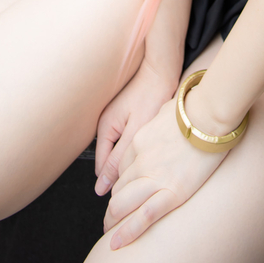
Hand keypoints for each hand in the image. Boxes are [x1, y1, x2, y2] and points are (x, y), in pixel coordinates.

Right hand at [94, 60, 177, 196]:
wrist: (163, 70)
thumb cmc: (152, 96)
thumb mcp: (135, 130)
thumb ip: (118, 158)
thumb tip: (101, 186)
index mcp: (104, 128)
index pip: (102, 166)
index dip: (115, 181)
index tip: (131, 192)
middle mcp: (106, 123)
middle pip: (110, 158)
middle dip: (124, 170)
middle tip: (143, 181)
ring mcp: (116, 118)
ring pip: (120, 149)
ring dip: (131, 158)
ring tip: (148, 167)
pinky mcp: (128, 115)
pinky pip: (128, 138)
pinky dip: (137, 146)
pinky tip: (151, 149)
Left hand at [103, 96, 225, 248]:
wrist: (211, 115)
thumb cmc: (195, 108)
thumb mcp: (167, 109)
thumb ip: (159, 120)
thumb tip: (163, 117)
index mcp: (139, 141)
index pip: (121, 169)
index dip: (119, 183)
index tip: (121, 193)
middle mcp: (141, 161)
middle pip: (118, 189)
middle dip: (113, 206)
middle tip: (110, 219)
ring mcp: (154, 177)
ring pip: (123, 204)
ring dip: (114, 221)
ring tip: (110, 233)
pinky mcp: (172, 192)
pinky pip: (144, 216)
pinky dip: (128, 232)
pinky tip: (117, 244)